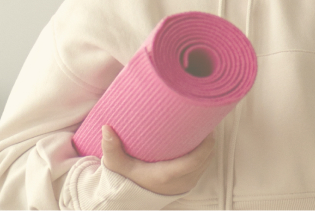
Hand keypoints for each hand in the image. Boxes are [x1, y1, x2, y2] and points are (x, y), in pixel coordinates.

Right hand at [100, 125, 214, 195]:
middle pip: (206, 156)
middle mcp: (182, 180)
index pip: (196, 159)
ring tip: (202, 125)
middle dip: (208, 138)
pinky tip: (200, 138)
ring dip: (207, 144)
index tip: (204, 125)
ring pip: (207, 160)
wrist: (133, 198)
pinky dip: (205, 152)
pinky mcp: (190, 182)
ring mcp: (188, 182)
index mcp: (167, 175)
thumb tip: (106, 127)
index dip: (206, 142)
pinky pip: (205, 164)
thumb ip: (111, 148)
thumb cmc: (128, 178)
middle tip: (203, 118)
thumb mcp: (118, 165)